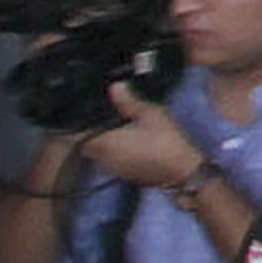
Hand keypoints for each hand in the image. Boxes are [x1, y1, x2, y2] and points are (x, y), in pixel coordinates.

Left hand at [72, 87, 206, 193]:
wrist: (180, 170)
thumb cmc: (166, 142)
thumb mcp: (150, 115)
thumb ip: (129, 102)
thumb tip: (115, 87)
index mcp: (105, 143)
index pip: (81, 135)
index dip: (85, 125)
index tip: (94, 116)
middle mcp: (104, 159)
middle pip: (89, 145)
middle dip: (98, 133)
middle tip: (115, 121)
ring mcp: (113, 169)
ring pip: (101, 154)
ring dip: (108, 144)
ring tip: (126, 132)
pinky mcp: (124, 175)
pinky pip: (112, 161)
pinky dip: (118, 153)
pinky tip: (134, 144)